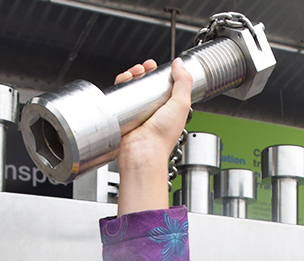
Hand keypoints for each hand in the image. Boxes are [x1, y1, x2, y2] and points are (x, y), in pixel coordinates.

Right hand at [115, 58, 192, 215]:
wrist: (142, 154)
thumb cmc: (161, 138)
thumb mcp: (181, 105)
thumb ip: (184, 82)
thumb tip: (180, 64)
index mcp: (168, 110)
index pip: (163, 86)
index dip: (159, 74)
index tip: (156, 67)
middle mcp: (152, 113)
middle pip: (146, 85)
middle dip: (143, 72)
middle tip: (143, 68)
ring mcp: (137, 115)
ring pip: (132, 89)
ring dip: (131, 77)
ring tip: (133, 73)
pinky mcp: (123, 118)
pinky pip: (120, 98)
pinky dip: (120, 86)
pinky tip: (123, 81)